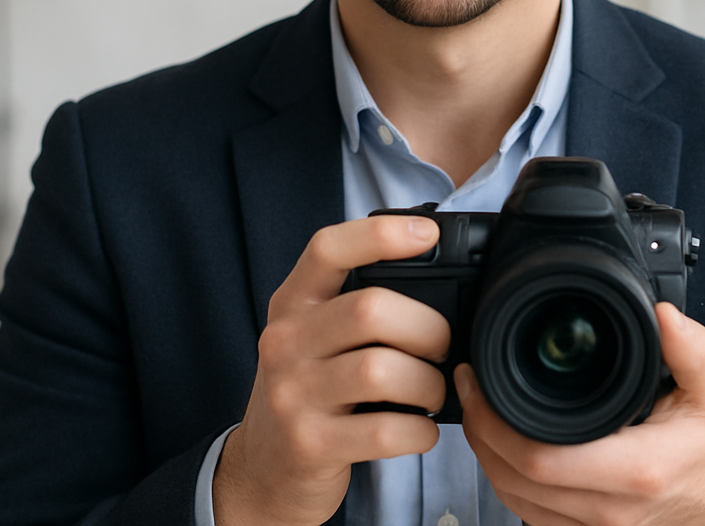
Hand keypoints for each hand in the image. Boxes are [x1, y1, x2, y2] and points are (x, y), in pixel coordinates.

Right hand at [213, 216, 449, 525]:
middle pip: (370, 309)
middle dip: (428, 328)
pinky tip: (421, 430)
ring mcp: (292, 395)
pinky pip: (385, 430)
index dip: (380, 234)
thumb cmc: (307, 392)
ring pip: (381, 370)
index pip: (328, 249)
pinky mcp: (309, 445)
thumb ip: (353, 304)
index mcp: (292, 304)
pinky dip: (420, 431)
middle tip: (442, 348)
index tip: (428, 234)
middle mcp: (285, 343)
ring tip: (432, 392)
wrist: (262, 471)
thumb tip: (435, 279)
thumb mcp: (312, 337)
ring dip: (428, 384)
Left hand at [459, 302, 704, 525]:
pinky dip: (506, 476)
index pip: (540, 457)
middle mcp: (609, 510)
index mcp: (638, 471)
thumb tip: (665, 315)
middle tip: (470, 385)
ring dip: (486, 453)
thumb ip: (693, 351)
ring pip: (511, 497)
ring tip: (479, 408)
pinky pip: (525, 511)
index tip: (479, 379)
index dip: (494, 420)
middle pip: (513, 478)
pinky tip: (502, 443)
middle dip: (480, 429)